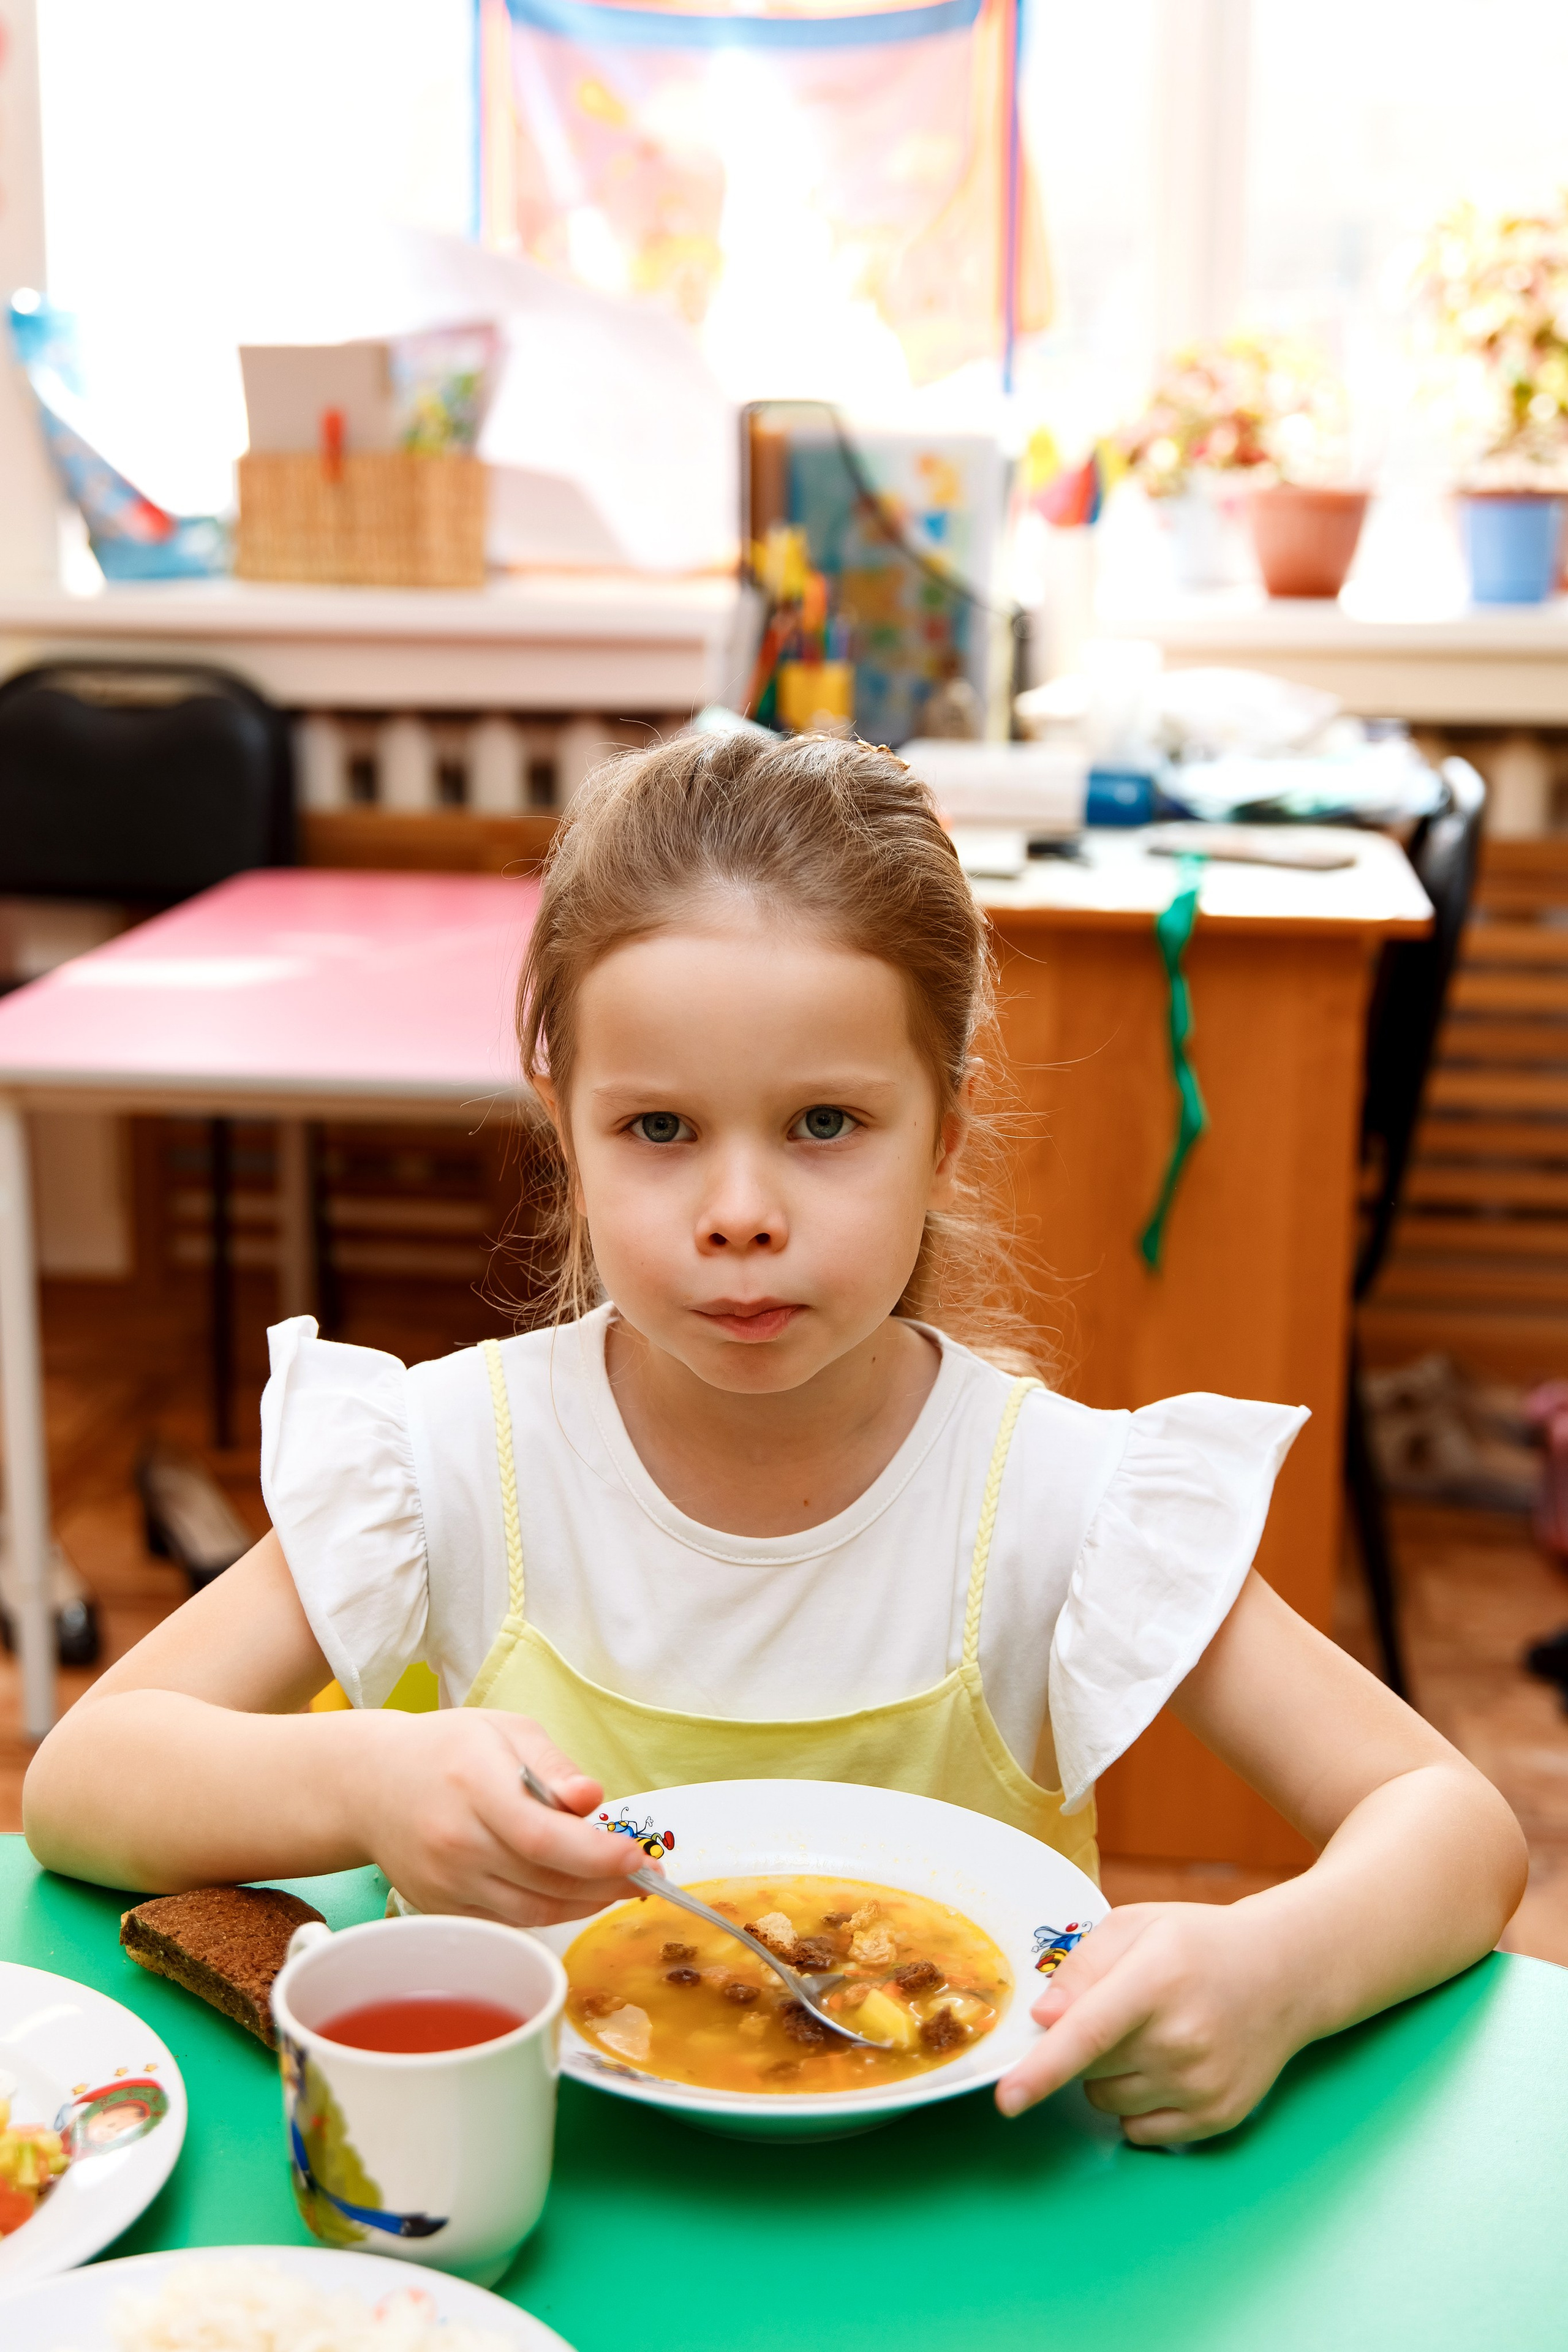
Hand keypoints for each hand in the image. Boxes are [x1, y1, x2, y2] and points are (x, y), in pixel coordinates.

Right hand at [348, 1708, 650, 1927]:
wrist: (371, 1785)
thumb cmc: (448, 1749)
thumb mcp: (506, 1732)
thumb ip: (553, 1766)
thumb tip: (592, 1801)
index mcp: (474, 1786)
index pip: (544, 1838)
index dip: (598, 1857)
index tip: (640, 1858)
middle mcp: (456, 1843)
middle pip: (545, 1881)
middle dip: (606, 1883)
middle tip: (647, 1875)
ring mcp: (445, 1883)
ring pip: (532, 1911)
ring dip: (584, 1903)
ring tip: (618, 1884)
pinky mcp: (442, 1908)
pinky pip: (509, 1920)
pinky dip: (548, 1910)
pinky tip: (573, 1890)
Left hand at [994, 1901, 1305, 2144]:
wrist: (1282, 1973)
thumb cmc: (1197, 1944)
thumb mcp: (1135, 1926)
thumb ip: (1081, 1967)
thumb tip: (1043, 2018)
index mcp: (1156, 1981)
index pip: (1088, 2035)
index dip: (1042, 2069)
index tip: (1007, 2100)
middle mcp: (1182, 2039)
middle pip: (1088, 2067)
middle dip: (1088, 2043)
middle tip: (1128, 2009)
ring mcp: (1202, 2084)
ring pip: (1107, 2101)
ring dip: (1111, 2075)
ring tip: (1154, 2033)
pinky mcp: (1216, 2117)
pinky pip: (1139, 2130)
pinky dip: (1137, 2104)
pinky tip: (1169, 2065)